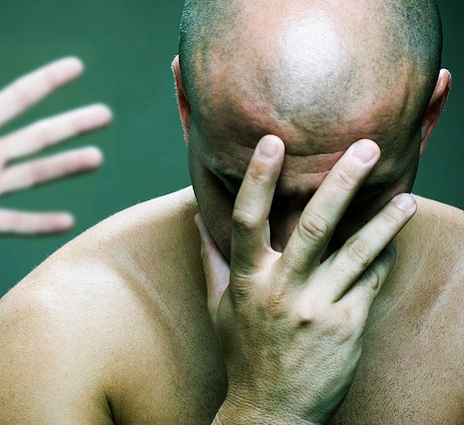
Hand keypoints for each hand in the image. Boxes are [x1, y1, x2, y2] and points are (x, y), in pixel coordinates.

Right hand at [197, 135, 416, 423]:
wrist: (272, 410)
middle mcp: (282, 290)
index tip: (273, 142)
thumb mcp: (219, 307)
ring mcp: (317, 308)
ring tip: (404, 196)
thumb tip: (197, 218)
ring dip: (383, 221)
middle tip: (365, 148)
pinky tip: (395, 237)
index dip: (258, 179)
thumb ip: (211, 258)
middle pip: (313, 227)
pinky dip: (383, 256)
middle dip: (341, 183)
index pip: (247, 220)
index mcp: (248, 280)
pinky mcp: (347, 326)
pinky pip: (370, 282)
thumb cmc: (243, 352)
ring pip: (356, 253)